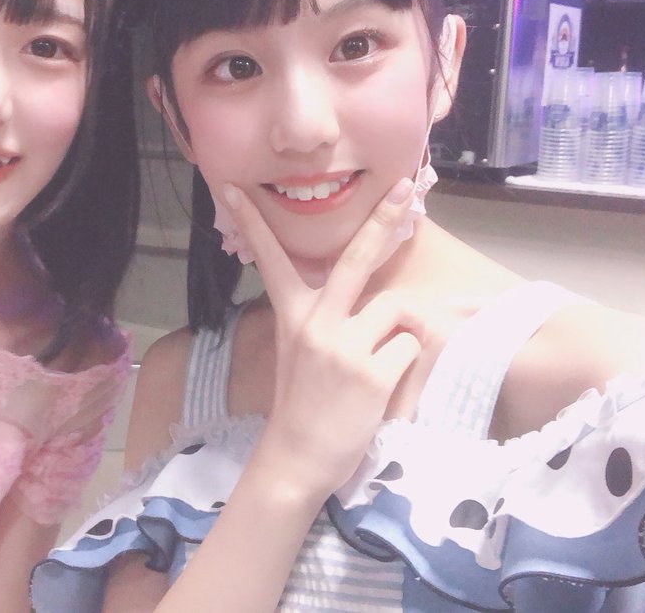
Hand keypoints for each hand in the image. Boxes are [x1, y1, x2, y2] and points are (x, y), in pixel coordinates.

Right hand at [220, 178, 423, 497]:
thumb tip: (365, 298)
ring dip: (401, 333)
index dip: (252, 222)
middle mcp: (315, 322)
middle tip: (405, 185)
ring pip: (397, 309)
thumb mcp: (296, 353)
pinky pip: (411, 347)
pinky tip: (385, 387)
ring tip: (380, 365)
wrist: (295, 458)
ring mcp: (343, 345)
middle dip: (383, 218)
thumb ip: (322, 320)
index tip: (233, 187)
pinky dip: (408, 364)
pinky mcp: (371, 371)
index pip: (270, 259)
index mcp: (291, 315)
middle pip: (356, 258)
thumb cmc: (299, 406)